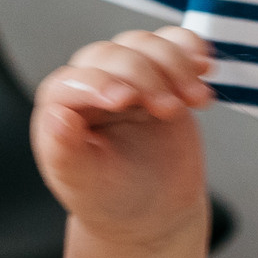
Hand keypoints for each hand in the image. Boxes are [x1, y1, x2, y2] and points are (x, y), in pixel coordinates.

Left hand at [32, 27, 214, 247]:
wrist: (151, 212)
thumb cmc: (110, 199)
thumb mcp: (84, 183)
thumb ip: (64, 152)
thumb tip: (54, 117)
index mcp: (61, 109)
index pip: (72, 83)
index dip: (97, 83)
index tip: (124, 99)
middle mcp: (92, 85)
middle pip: (112, 56)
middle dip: (145, 77)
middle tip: (170, 110)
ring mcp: (128, 77)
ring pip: (144, 45)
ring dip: (174, 64)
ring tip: (194, 99)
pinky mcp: (161, 74)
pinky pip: (173, 45)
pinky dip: (190, 48)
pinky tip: (203, 66)